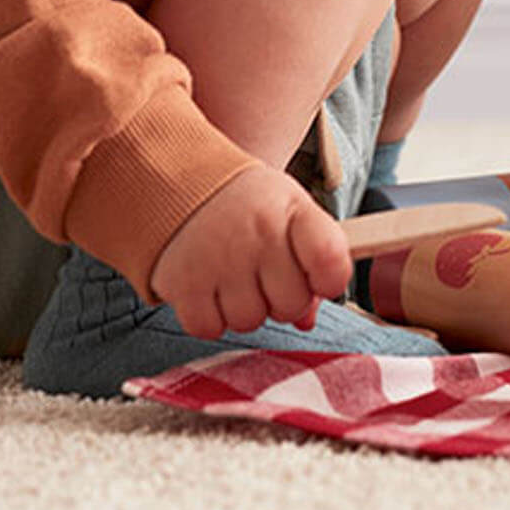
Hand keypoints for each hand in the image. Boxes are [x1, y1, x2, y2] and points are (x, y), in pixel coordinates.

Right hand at [149, 164, 351, 338]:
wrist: (179, 182)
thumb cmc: (248, 206)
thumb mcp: (289, 213)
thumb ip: (311, 261)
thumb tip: (307, 319)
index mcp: (292, 210)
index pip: (330, 259)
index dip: (330, 280)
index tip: (320, 277)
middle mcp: (258, 233)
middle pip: (292, 305)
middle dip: (282, 298)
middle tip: (264, 272)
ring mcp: (219, 259)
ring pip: (250, 321)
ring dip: (243, 307)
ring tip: (234, 274)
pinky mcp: (184, 282)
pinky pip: (209, 328)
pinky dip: (209, 316)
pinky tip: (209, 285)